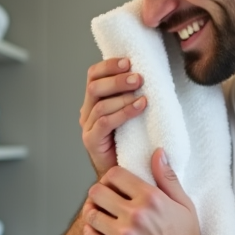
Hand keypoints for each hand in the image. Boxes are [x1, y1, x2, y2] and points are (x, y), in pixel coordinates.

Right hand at [79, 57, 147, 178]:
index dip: (109, 66)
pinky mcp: (91, 141)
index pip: (93, 75)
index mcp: (94, 101)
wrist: (125, 173)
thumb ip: (131, 94)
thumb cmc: (132, 142)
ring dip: (123, 96)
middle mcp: (87, 113)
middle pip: (94, 86)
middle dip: (117, 79)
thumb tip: (147, 72)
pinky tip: (139, 107)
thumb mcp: (132, 113)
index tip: (128, 61)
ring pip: (100, 104)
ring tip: (143, 96)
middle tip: (138, 78)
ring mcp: (87, 128)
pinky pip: (105, 122)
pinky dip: (123, 112)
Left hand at [82, 148, 208, 234]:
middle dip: (98, 195)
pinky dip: (91, 233)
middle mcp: (135, 216)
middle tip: (104, 201)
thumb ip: (167, 178)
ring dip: (93, 214)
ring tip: (101, 217)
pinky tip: (99, 233)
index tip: (113, 186)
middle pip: (96, 192)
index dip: (110, 178)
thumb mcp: (184, 205)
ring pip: (90, 215)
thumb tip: (158, 152)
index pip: (114, 175)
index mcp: (151, 199)